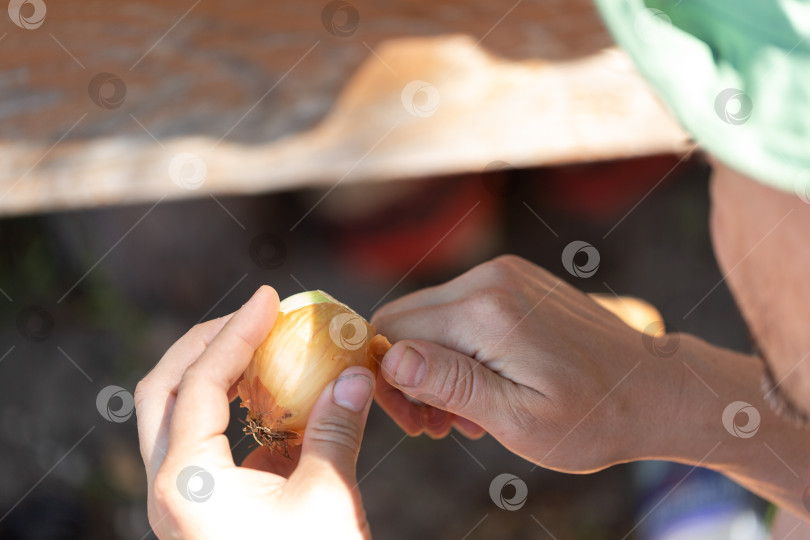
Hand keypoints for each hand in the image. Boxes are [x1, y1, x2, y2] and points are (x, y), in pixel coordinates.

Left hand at [135, 286, 373, 538]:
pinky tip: (272, 398)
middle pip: (163, 389)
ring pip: (175, 414)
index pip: (201, 383)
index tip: (270, 298)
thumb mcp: (329, 496)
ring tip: (262, 346)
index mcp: (188, 483)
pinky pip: (201, 439)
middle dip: (207, 342)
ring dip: (214, 371)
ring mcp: (180, 499)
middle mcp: (169, 487)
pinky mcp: (201, 506)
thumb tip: (356, 373)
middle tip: (254, 314)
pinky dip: (232, 407)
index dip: (236, 332)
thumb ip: (337, 427)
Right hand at [372, 255, 671, 472]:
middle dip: (408, 375)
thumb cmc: (593, 417)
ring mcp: (504, 274)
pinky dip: (459, 349)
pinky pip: (460, 310)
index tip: (418, 424)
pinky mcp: (515, 281)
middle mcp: (489, 279)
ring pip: (431, 316)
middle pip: (406, 319)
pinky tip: (485, 386)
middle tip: (437, 426)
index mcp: (485, 311)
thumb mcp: (519, 419)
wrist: (656, 389)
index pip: (392, 332)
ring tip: (467, 415)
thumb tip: (390, 358)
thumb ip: (452, 384)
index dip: (388, 381)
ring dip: (434, 366)